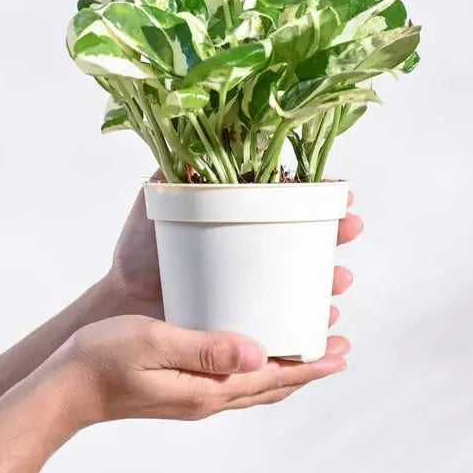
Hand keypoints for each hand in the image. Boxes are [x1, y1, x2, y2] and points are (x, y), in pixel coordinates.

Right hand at [59, 315, 349, 424]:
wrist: (67, 388)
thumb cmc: (103, 359)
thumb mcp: (156, 343)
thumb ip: (207, 348)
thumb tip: (257, 351)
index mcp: (206, 389)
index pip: (271, 379)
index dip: (309, 366)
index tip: (339, 353)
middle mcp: (207, 398)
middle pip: (271, 387)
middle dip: (308, 370)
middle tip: (337, 350)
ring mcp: (196, 397)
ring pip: (256, 388)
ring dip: (287, 372)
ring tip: (310, 356)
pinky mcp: (184, 391)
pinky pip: (235, 385)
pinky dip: (259, 373)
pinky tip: (257, 358)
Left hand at [104, 175, 363, 324]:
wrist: (122, 304)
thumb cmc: (140, 254)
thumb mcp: (154, 206)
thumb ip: (172, 174)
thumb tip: (195, 144)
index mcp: (239, 220)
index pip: (289, 205)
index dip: (317, 197)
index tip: (339, 192)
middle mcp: (253, 253)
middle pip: (307, 241)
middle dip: (336, 235)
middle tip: (350, 228)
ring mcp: (253, 290)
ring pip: (305, 284)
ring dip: (330, 281)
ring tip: (339, 281)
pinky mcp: (247, 324)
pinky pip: (290, 324)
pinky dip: (313, 327)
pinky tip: (326, 326)